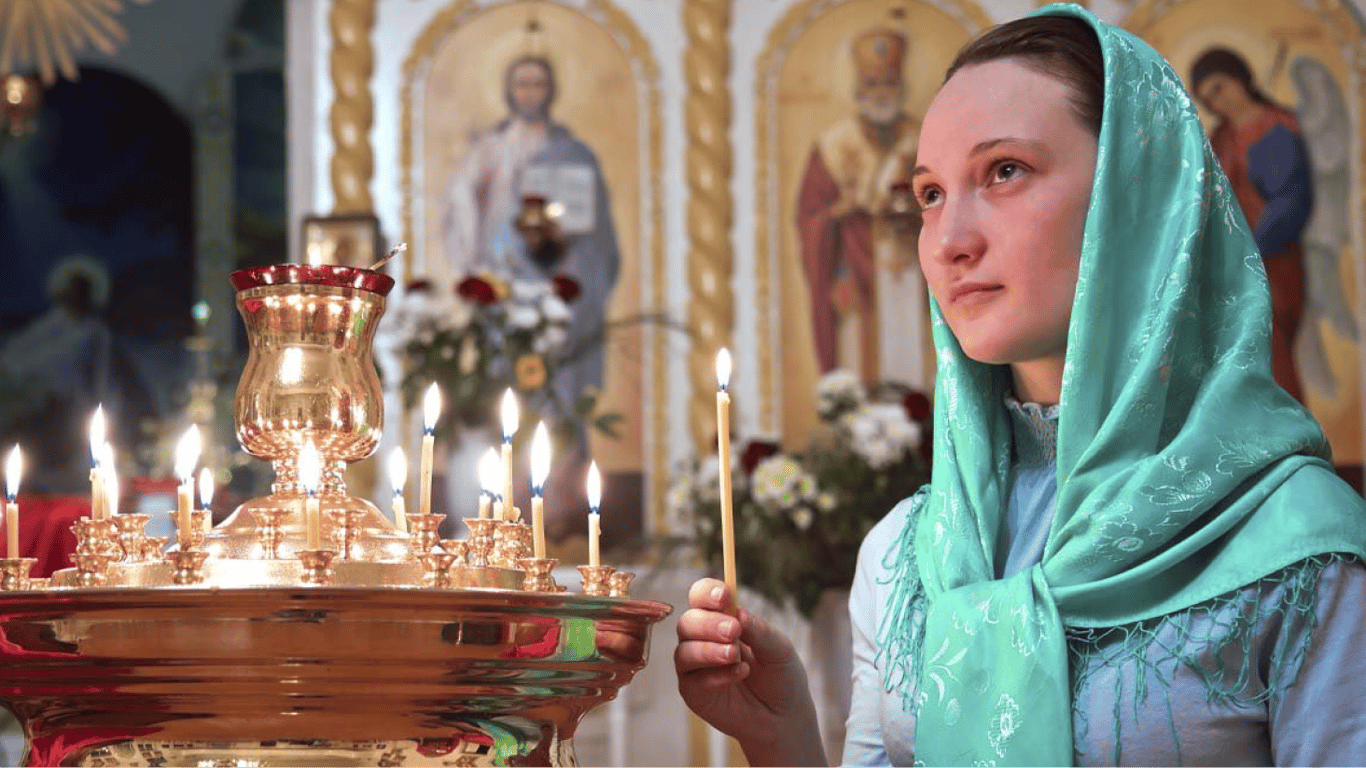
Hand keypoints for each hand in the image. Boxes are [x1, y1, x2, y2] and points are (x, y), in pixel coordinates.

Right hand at [674, 578, 826, 766]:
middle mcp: (702, 639)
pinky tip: (739, 675)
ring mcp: (695, 667)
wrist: (784, 717)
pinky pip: (692, 680)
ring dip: (709, 651)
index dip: (707, 592)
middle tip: (734, 631)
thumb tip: (737, 612)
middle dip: (709, 624)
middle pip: (688, 622)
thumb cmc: (780, 676)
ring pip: (684, 651)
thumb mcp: (779, 649)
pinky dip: (715, 676)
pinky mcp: (693, 692)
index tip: (724, 597)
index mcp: (721, 619)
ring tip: (735, 656)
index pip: (701, 596)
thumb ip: (758, 631)